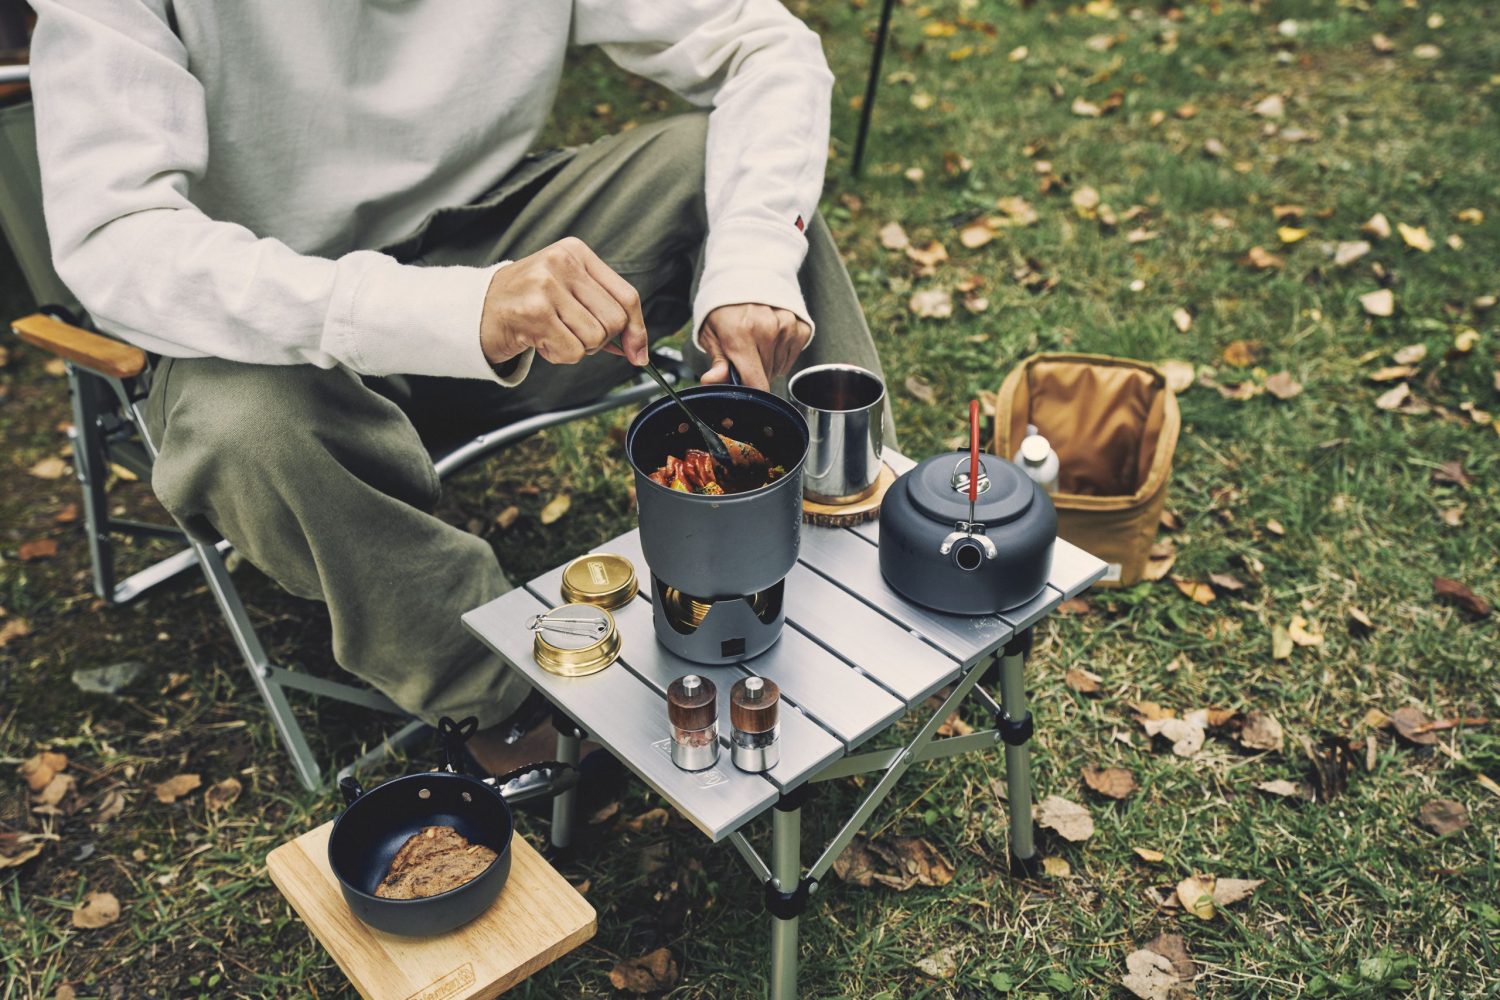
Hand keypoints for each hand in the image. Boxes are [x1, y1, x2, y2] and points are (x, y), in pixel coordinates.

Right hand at [480, 237, 647, 367]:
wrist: (476, 309)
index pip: (626, 296)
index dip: (637, 329)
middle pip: (614, 320)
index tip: (638, 353)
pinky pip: (572, 351)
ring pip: (595, 338)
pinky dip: (560, 355)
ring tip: (553, 333)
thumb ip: (603, 312)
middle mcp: (562, 263)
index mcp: (576, 253)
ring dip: (578, 348)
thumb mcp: (568, 292)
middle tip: (573, 334)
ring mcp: (547, 285)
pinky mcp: (534, 311)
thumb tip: (637, 348)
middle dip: (600, 340)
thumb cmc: (528, 302)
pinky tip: (541, 340)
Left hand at [700, 304, 810, 389]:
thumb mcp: (711, 334)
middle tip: (744, 355)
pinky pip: (792, 356)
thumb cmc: (724, 309)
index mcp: (740, 334)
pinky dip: (782, 353)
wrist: (744, 278)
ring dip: (768, 363)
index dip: (750, 393)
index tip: (743, 389)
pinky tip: (771, 339)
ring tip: (757, 342)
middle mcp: (767, 329)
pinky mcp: (800, 326)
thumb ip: (717, 361)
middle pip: (767, 376)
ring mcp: (786, 326)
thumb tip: (710, 381)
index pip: (755, 383)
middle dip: (755, 373)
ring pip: (779, 367)